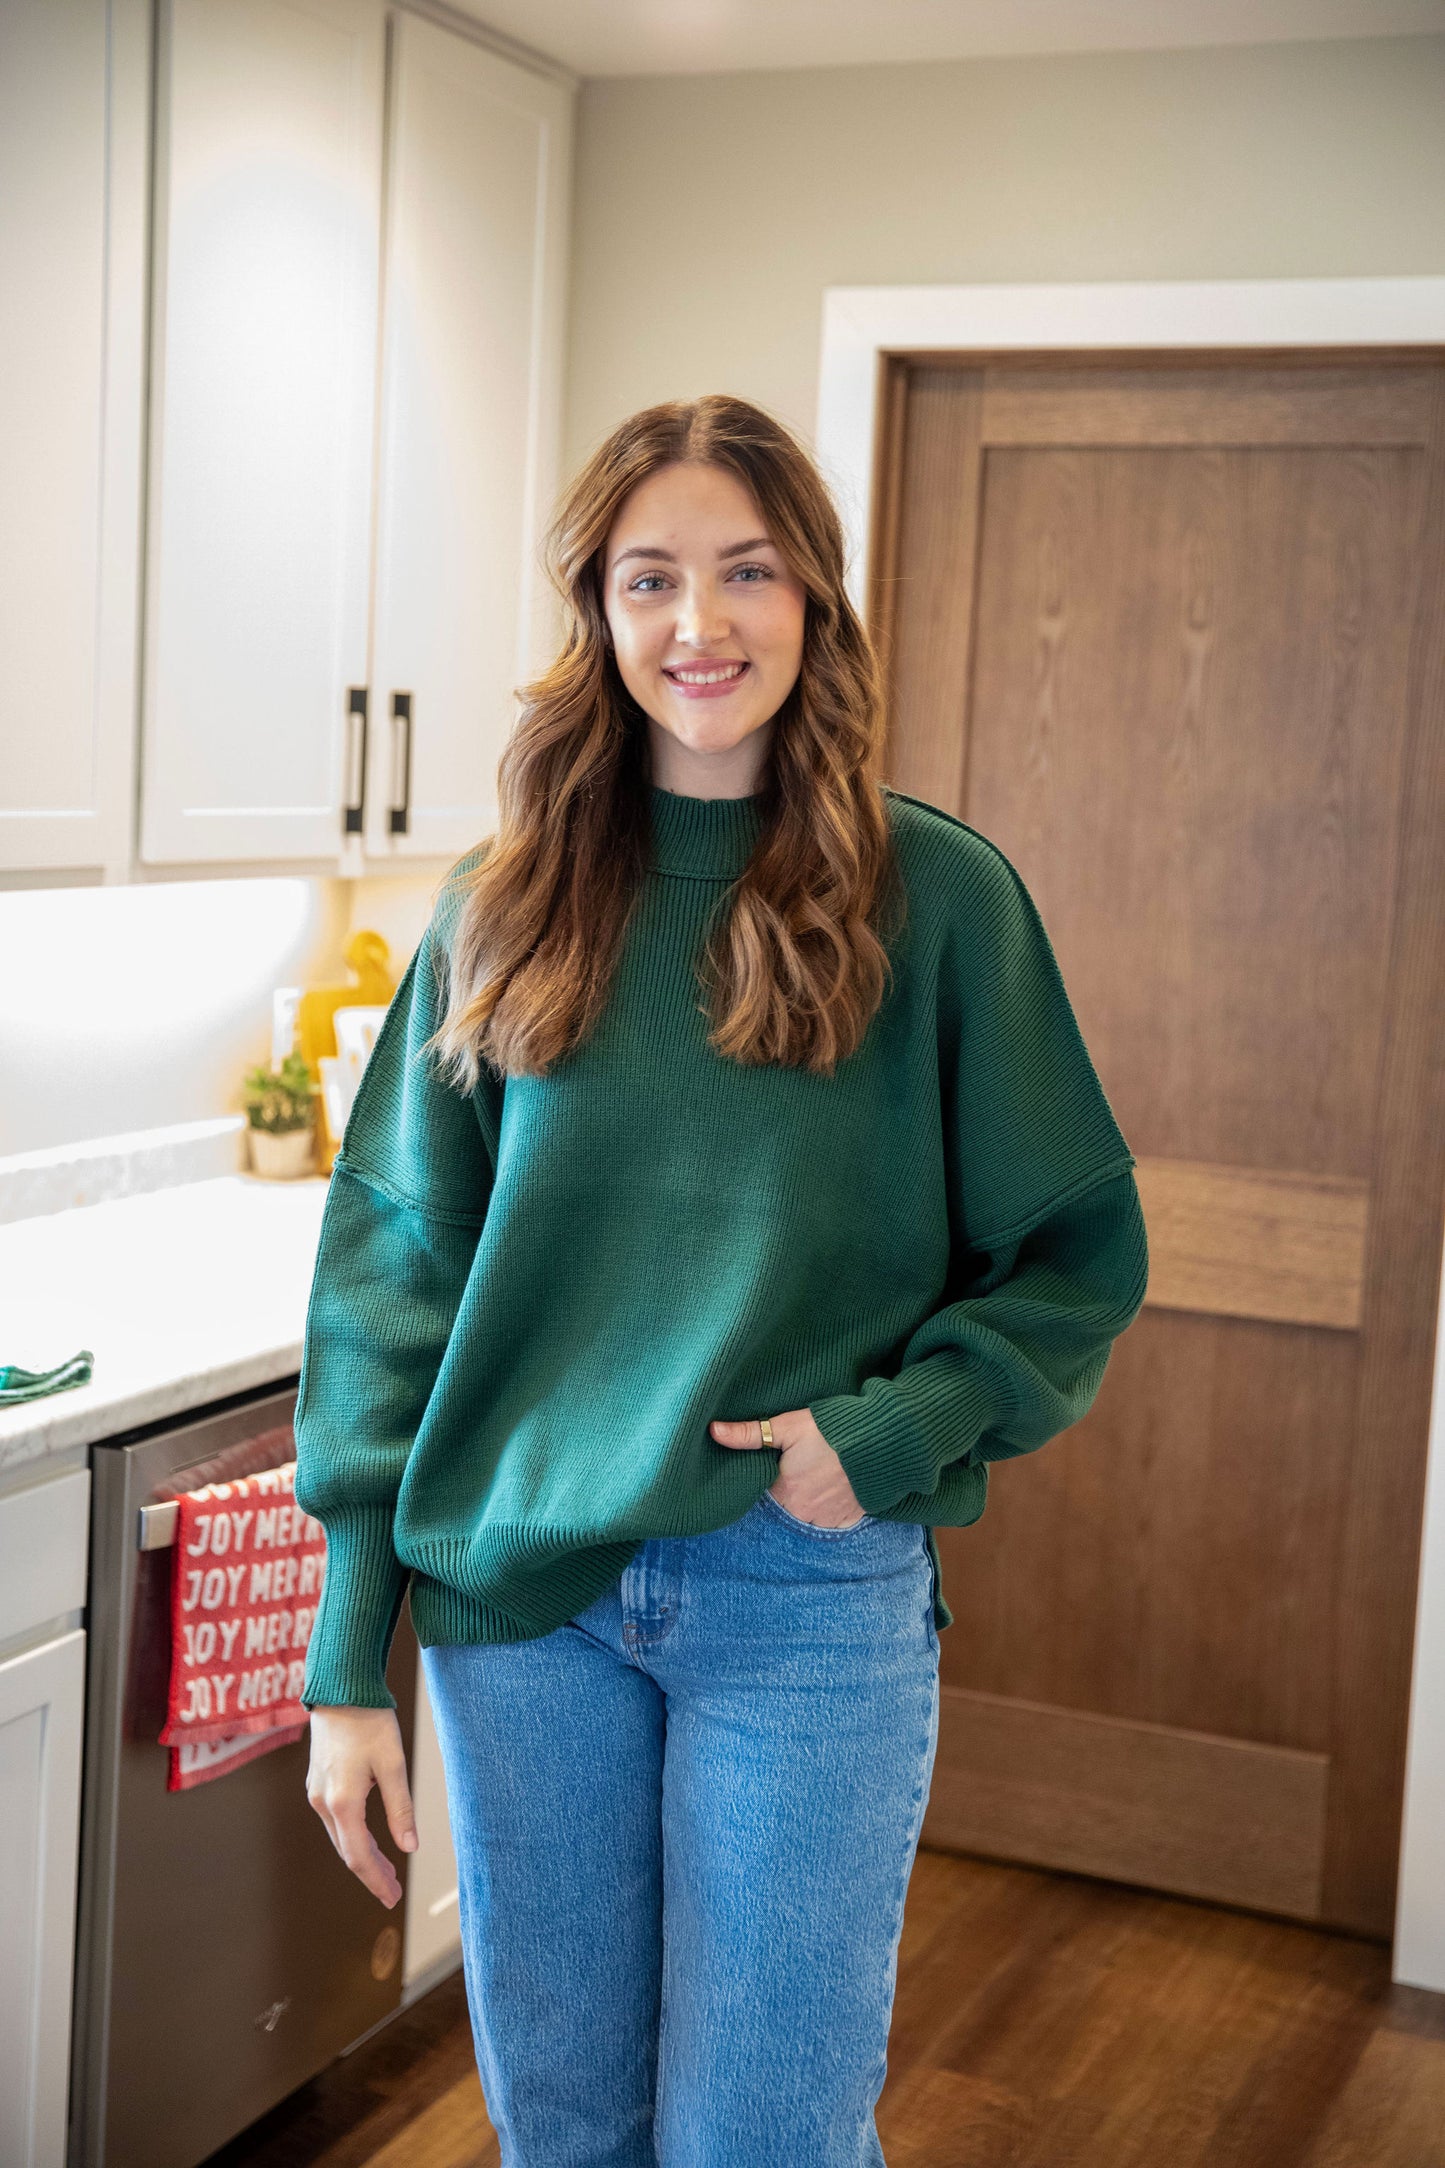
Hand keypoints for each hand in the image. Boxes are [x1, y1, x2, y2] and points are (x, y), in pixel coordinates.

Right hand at [306, 1705, 417, 1907]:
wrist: (341, 1689)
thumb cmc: (369, 1722)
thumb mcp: (393, 1764)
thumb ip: (400, 1809)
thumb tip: (409, 1848)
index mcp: (343, 1802)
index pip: (359, 1857)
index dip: (376, 1881)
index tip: (392, 1898)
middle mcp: (323, 1802)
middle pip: (347, 1851)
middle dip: (371, 1873)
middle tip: (393, 1891)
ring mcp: (317, 1793)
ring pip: (340, 1837)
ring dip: (362, 1856)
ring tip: (386, 1870)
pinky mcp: (318, 1783)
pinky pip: (334, 1821)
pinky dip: (352, 1836)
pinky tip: (368, 1839)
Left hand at [709, 1406, 867, 1528]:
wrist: (882, 1441)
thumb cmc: (831, 1430)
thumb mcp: (787, 1425)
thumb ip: (749, 1434)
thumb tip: (713, 1431)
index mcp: (783, 1492)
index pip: (762, 1494)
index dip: (765, 1479)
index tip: (773, 1466)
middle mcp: (802, 1513)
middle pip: (783, 1507)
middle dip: (786, 1491)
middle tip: (797, 1469)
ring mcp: (826, 1520)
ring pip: (804, 1515)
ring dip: (805, 1502)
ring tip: (814, 1477)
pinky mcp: (847, 1521)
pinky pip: (828, 1521)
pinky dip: (826, 1508)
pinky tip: (830, 1488)